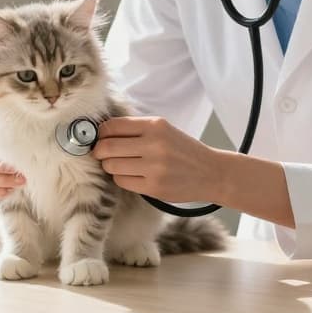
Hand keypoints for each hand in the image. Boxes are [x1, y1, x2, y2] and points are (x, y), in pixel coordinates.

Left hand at [90, 117, 221, 202]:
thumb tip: (101, 133)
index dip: (100, 133)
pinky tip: (131, 175)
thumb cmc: (183, 150)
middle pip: (107, 147)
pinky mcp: (153, 187)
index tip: (100, 138)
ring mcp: (154, 167)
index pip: (113, 126)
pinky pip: (122, 181)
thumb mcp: (164, 130)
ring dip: (110, 166)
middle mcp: (154, 144)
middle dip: (100, 151)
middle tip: (102, 153)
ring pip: (112, 166)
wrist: (211, 173)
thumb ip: (135, 129)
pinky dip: (121, 178)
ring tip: (120, 164)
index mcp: (155, 125)